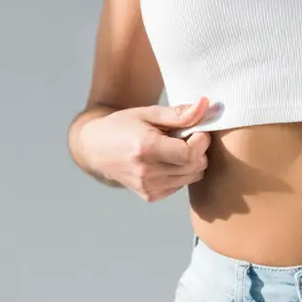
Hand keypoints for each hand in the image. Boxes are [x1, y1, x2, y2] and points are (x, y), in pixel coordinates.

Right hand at [76, 97, 212, 201]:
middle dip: (199, 150)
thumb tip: (206, 105)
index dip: (202, 140)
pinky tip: (168, 161)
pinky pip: (181, 185)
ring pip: (192, 177)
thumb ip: (179, 113)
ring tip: (175, 148)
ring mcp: (147, 187)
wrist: (96, 149)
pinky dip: (182, 173)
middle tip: (187, 137)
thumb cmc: (122, 126)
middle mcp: (146, 172)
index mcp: (145, 149)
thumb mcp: (149, 113)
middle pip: (195, 166)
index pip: (190, 153)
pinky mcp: (150, 196)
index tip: (197, 130)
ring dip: (192, 162)